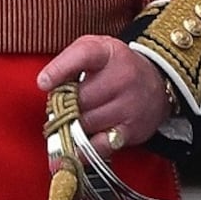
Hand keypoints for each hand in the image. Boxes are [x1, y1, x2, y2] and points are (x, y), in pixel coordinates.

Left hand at [37, 35, 168, 156]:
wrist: (157, 82)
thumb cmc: (117, 66)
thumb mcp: (97, 49)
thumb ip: (70, 60)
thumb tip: (46, 84)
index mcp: (109, 52)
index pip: (83, 55)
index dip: (60, 69)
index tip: (43, 82)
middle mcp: (123, 77)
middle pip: (80, 98)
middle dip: (63, 106)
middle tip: (59, 108)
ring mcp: (129, 104)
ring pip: (86, 123)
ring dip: (71, 126)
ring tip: (70, 121)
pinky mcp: (131, 130)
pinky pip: (98, 146)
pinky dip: (83, 149)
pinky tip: (75, 146)